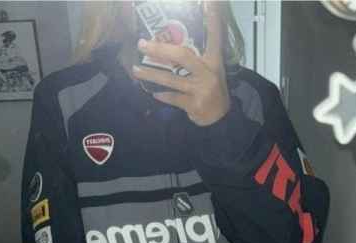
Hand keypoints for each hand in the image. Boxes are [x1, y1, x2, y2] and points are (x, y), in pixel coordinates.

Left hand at [132, 1, 229, 126]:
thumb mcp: (211, 69)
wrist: (220, 118)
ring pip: (171, 79)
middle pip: (182, 56)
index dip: (212, 18)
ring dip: (151, 75)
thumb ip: (198, 56)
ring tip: (135, 70)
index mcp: (214, 60)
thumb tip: (173, 42)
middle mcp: (208, 72)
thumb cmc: (212, 89)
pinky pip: (173, 98)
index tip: (209, 0)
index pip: (214, 35)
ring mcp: (201, 89)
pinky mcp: (193, 105)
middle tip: (142, 43)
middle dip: (160, 49)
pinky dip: (162, 96)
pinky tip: (153, 93)